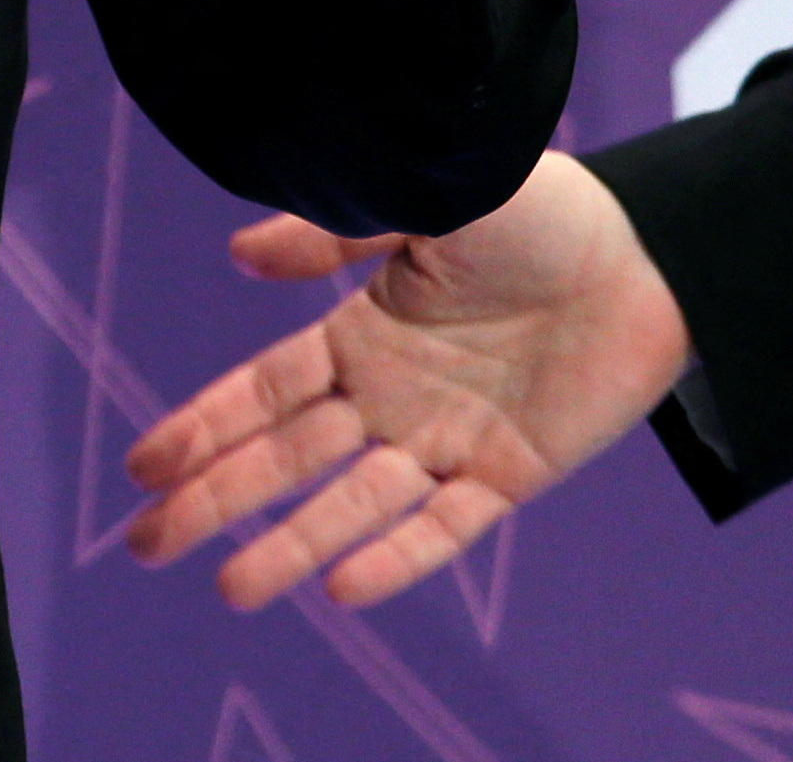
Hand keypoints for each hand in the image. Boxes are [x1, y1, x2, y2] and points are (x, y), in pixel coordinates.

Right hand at [120, 152, 690, 608]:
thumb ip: (330, 231)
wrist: (648, 250)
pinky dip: (398, 558)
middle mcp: (390, 395)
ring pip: (352, 504)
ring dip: (293, 545)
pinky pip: (447, 528)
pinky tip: (345, 589)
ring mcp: (447, 439)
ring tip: (232, 590)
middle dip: (215, 500)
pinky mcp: (512, 472)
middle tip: (146, 546)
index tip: (143, 466)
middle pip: (286, 458)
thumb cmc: (529, 209)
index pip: (263, 390)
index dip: (204, 426)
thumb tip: (238, 256)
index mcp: (359, 333)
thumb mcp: (418, 201)